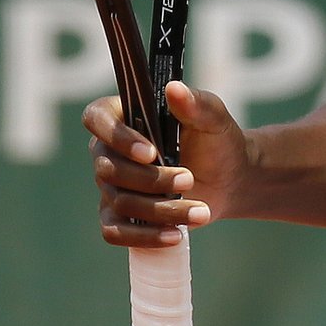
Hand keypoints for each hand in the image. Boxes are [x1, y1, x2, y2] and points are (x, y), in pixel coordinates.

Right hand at [83, 82, 251, 247]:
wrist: (229, 178)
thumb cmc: (216, 140)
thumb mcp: (213, 118)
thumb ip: (196, 103)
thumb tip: (174, 89)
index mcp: (122, 116)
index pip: (96, 119)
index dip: (117, 137)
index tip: (151, 152)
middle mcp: (109, 151)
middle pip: (110, 169)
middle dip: (152, 180)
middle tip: (190, 179)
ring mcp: (111, 186)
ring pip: (120, 202)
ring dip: (161, 210)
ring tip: (200, 211)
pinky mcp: (120, 216)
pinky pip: (114, 232)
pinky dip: (144, 236)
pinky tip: (174, 235)